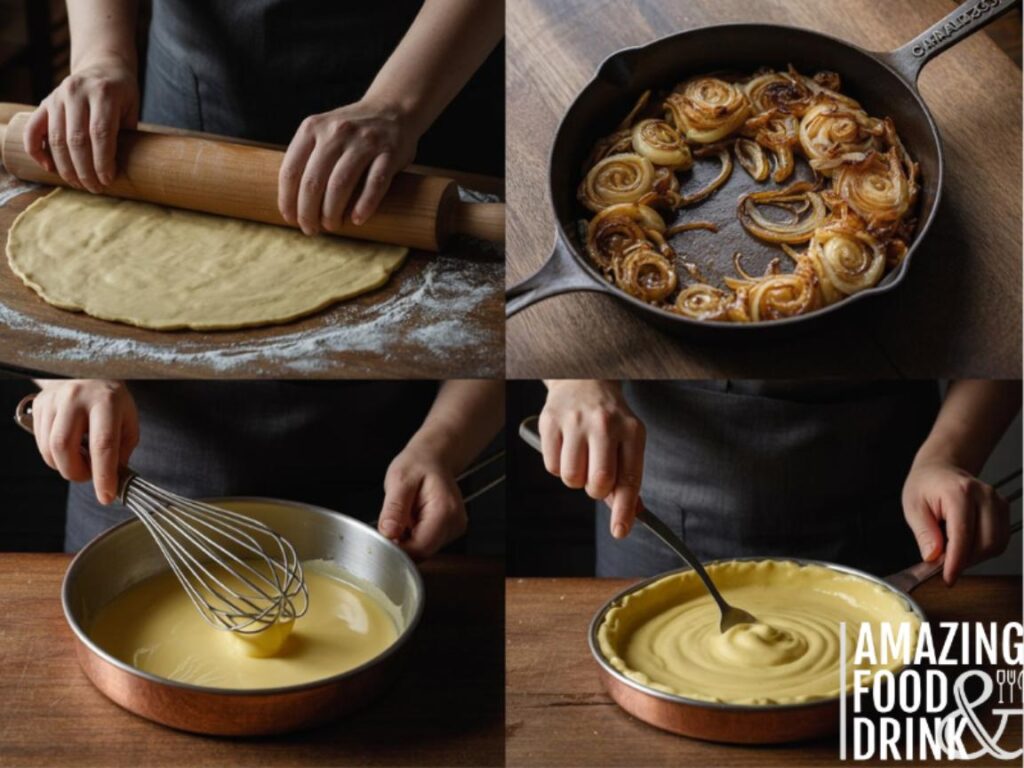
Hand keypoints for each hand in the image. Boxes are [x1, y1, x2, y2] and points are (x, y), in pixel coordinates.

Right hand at [23, 59, 138, 192]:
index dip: (103, 161)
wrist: (103, 66)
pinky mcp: (45, 102)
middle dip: (85, 170)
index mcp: (104, 93)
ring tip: (78, 184)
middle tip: (94, 188)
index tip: (108, 180)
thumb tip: (124, 172)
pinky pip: (33, 129)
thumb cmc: (122, 94)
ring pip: (55, 138)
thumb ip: (126, 134)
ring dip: (66, 167)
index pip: (100, 133)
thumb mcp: (132, 109)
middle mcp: (77, 91)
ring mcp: (58, 96)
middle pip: (76, 139)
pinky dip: (37, 150)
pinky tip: (49, 167)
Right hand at [31, 380, 138, 504]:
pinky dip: (54, 456)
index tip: (107, 497)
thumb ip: (123, 449)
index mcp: (106, 401)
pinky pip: (40, 443)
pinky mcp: (39, 405)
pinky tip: (69, 448)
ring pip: (49, 449)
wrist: (88, 371)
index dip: (103, 475)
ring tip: (81, 459)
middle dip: (77, 472)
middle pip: (65, 448)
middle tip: (90, 475)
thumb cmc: (112, 400)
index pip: (103, 444)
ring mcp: (54, 400)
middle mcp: (76, 398)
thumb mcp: (129, 419)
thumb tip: (111, 477)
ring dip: (65, 466)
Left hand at [278, 98, 419, 235]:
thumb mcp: (323, 133)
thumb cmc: (352, 133)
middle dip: (308, 212)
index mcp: (312, 128)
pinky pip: (375, 183)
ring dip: (332, 212)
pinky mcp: (390, 152)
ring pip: (340, 184)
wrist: (393, 109)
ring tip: (332, 226)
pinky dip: (364, 205)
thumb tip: (292, 203)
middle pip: (313, 181)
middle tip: (310, 229)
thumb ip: (307, 158)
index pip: (290, 170)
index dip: (287, 200)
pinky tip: (357, 220)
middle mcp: (336, 132)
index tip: (290, 218)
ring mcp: (364, 141)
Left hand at [378, 438, 466, 559]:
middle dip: (401, 544)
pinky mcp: (449, 532)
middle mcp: (454, 523)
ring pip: (424, 551)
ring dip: (407, 540)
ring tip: (403, 517)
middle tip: (390, 523)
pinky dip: (413, 537)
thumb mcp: (399, 480)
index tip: (381, 540)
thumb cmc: (418, 464)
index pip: (420, 548)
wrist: (433, 458)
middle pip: (423, 552)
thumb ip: (394, 508)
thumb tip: (388, 534)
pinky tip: (410, 521)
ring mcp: (454, 529)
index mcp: (444, 511)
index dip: (398, 549)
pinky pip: (426, 544)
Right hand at [540, 381, 645, 538]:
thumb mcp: (628, 439)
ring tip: (581, 458)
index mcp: (631, 431)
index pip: (629, 480)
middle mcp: (604, 424)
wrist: (583, 379)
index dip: (624, 510)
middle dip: (596, 491)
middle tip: (596, 478)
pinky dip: (559, 467)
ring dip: (576, 479)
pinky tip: (566, 448)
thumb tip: (632, 513)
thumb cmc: (609, 418)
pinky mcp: (550, 422)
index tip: (620, 531)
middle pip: (598, 483)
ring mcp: (575, 421)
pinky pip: (552, 467)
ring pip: (571, 478)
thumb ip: (628, 476)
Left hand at [902, 461, 1009, 585]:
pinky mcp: (1003, 509)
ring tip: (954, 550)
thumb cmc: (925, 485)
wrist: (941, 469)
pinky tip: (966, 543)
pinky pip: (1000, 540)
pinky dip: (984, 549)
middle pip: (985, 543)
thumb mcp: (913, 507)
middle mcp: (983, 495)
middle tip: (945, 564)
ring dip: (975, 557)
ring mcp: (997, 501)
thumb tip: (933, 556)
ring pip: (996, 544)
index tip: (948, 578)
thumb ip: (924, 532)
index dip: (956, 561)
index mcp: (958, 492)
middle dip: (965, 561)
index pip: (963, 534)